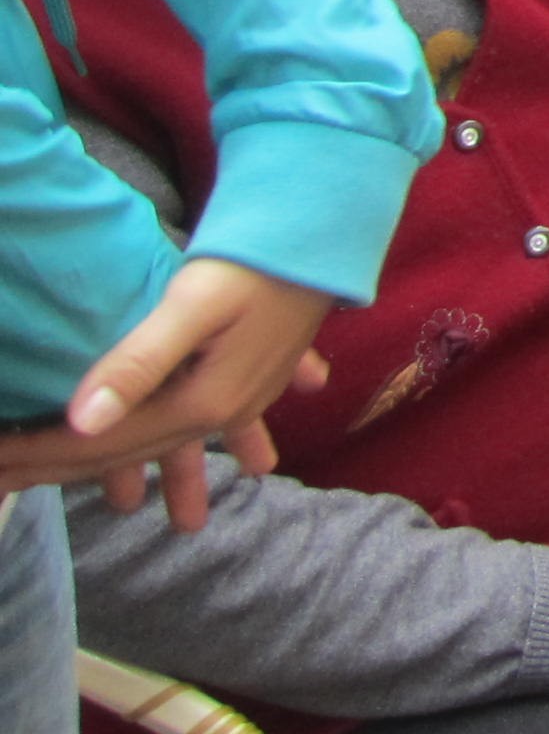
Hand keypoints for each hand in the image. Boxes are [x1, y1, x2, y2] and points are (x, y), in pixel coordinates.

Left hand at [0, 261, 335, 530]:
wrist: (326, 235)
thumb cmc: (254, 261)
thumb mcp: (192, 304)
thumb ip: (140, 363)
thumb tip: (83, 421)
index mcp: (201, 402)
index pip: (103, 443)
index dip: (43, 456)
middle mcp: (224, 410)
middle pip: (135, 450)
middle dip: (71, 467)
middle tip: (11, 481)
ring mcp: (246, 396)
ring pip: (174, 443)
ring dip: (143, 472)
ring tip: (121, 504)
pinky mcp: (258, 376)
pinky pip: (217, 425)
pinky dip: (203, 444)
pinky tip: (233, 461)